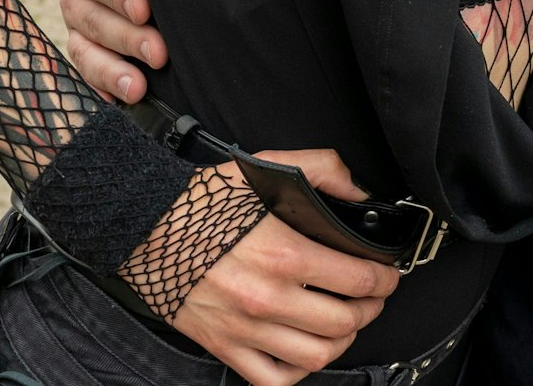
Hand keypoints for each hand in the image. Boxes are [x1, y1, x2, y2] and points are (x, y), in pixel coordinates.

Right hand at [61, 0, 163, 100]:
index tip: (145, 9)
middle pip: (90, 17)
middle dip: (125, 38)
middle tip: (160, 52)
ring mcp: (82, 21)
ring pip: (86, 49)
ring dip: (110, 72)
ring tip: (138, 90)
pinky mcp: (94, 44)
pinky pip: (92, 69)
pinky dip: (104, 86)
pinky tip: (123, 101)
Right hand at [166, 150, 397, 385]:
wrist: (145, 228)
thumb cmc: (202, 202)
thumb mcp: (266, 168)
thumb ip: (323, 170)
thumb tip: (359, 192)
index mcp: (284, 253)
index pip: (358, 280)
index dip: (384, 279)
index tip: (387, 274)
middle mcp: (268, 297)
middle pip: (344, 322)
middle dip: (370, 309)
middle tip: (373, 297)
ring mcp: (246, 328)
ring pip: (316, 356)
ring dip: (343, 341)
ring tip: (347, 322)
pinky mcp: (224, 346)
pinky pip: (273, 378)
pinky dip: (298, 371)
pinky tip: (306, 349)